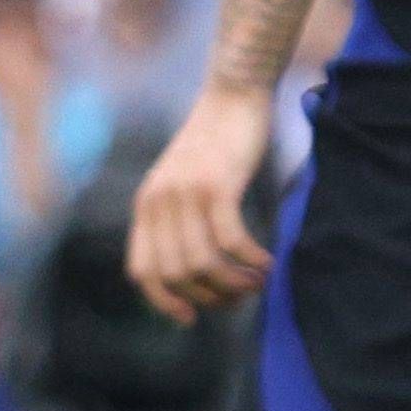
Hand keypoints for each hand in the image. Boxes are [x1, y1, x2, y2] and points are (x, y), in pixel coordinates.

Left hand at [126, 90, 272, 320]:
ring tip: (257, 283)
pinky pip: (230, 239)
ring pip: (201, 262)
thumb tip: (194, 267)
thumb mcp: (185, 181)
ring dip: (232, 282)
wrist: (233, 94)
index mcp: (146, 205)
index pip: (142, 271)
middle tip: (240, 296)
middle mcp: (158, 203)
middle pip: (175, 273)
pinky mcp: (217, 185)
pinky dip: (251, 259)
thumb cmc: (217, 141)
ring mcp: (185, 194)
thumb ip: (180, 217)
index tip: (194, 316)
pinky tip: (269, 262)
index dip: (164, 301)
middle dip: (209, 295)